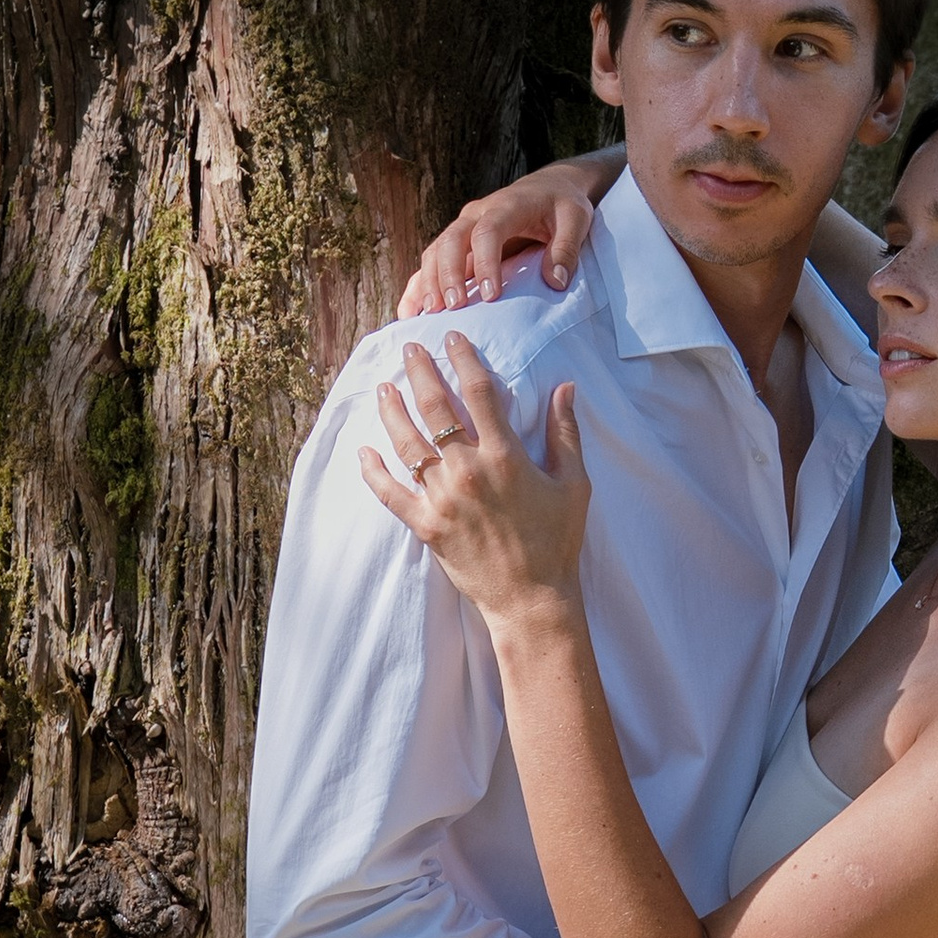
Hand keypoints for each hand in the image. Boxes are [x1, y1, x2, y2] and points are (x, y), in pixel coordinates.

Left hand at [359, 335, 589, 621]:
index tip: (453, 338)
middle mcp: (468, 471)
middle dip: (420, 373)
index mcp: (505, 456)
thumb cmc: (557, 542)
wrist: (531, 599)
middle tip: (409, 349)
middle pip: (435, 408)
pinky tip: (364, 451)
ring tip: (384, 388)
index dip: (464, 359)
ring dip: (392, 410)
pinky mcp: (426, 526)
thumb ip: (565, 434)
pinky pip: (390, 493)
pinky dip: (373, 471)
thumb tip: (565, 388)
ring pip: (407, 443)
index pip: (479, 392)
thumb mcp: (573, 485)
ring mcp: (443, 498)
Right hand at [395, 154, 618, 317]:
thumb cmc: (563, 205)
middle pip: (452, 241)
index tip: (490, 296)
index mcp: (506, 206)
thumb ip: (566, 249)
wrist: (549, 188)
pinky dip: (418, 286)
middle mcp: (477, 214)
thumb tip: (555, 282)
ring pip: (435, 251)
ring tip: (429, 314)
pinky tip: (409, 312)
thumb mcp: (576, 220)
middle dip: (448, 274)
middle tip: (452, 307)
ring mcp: (463, 228)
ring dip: (429, 282)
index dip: (485, 262)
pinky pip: (432, 263)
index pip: (488, 232)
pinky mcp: (458, 244)